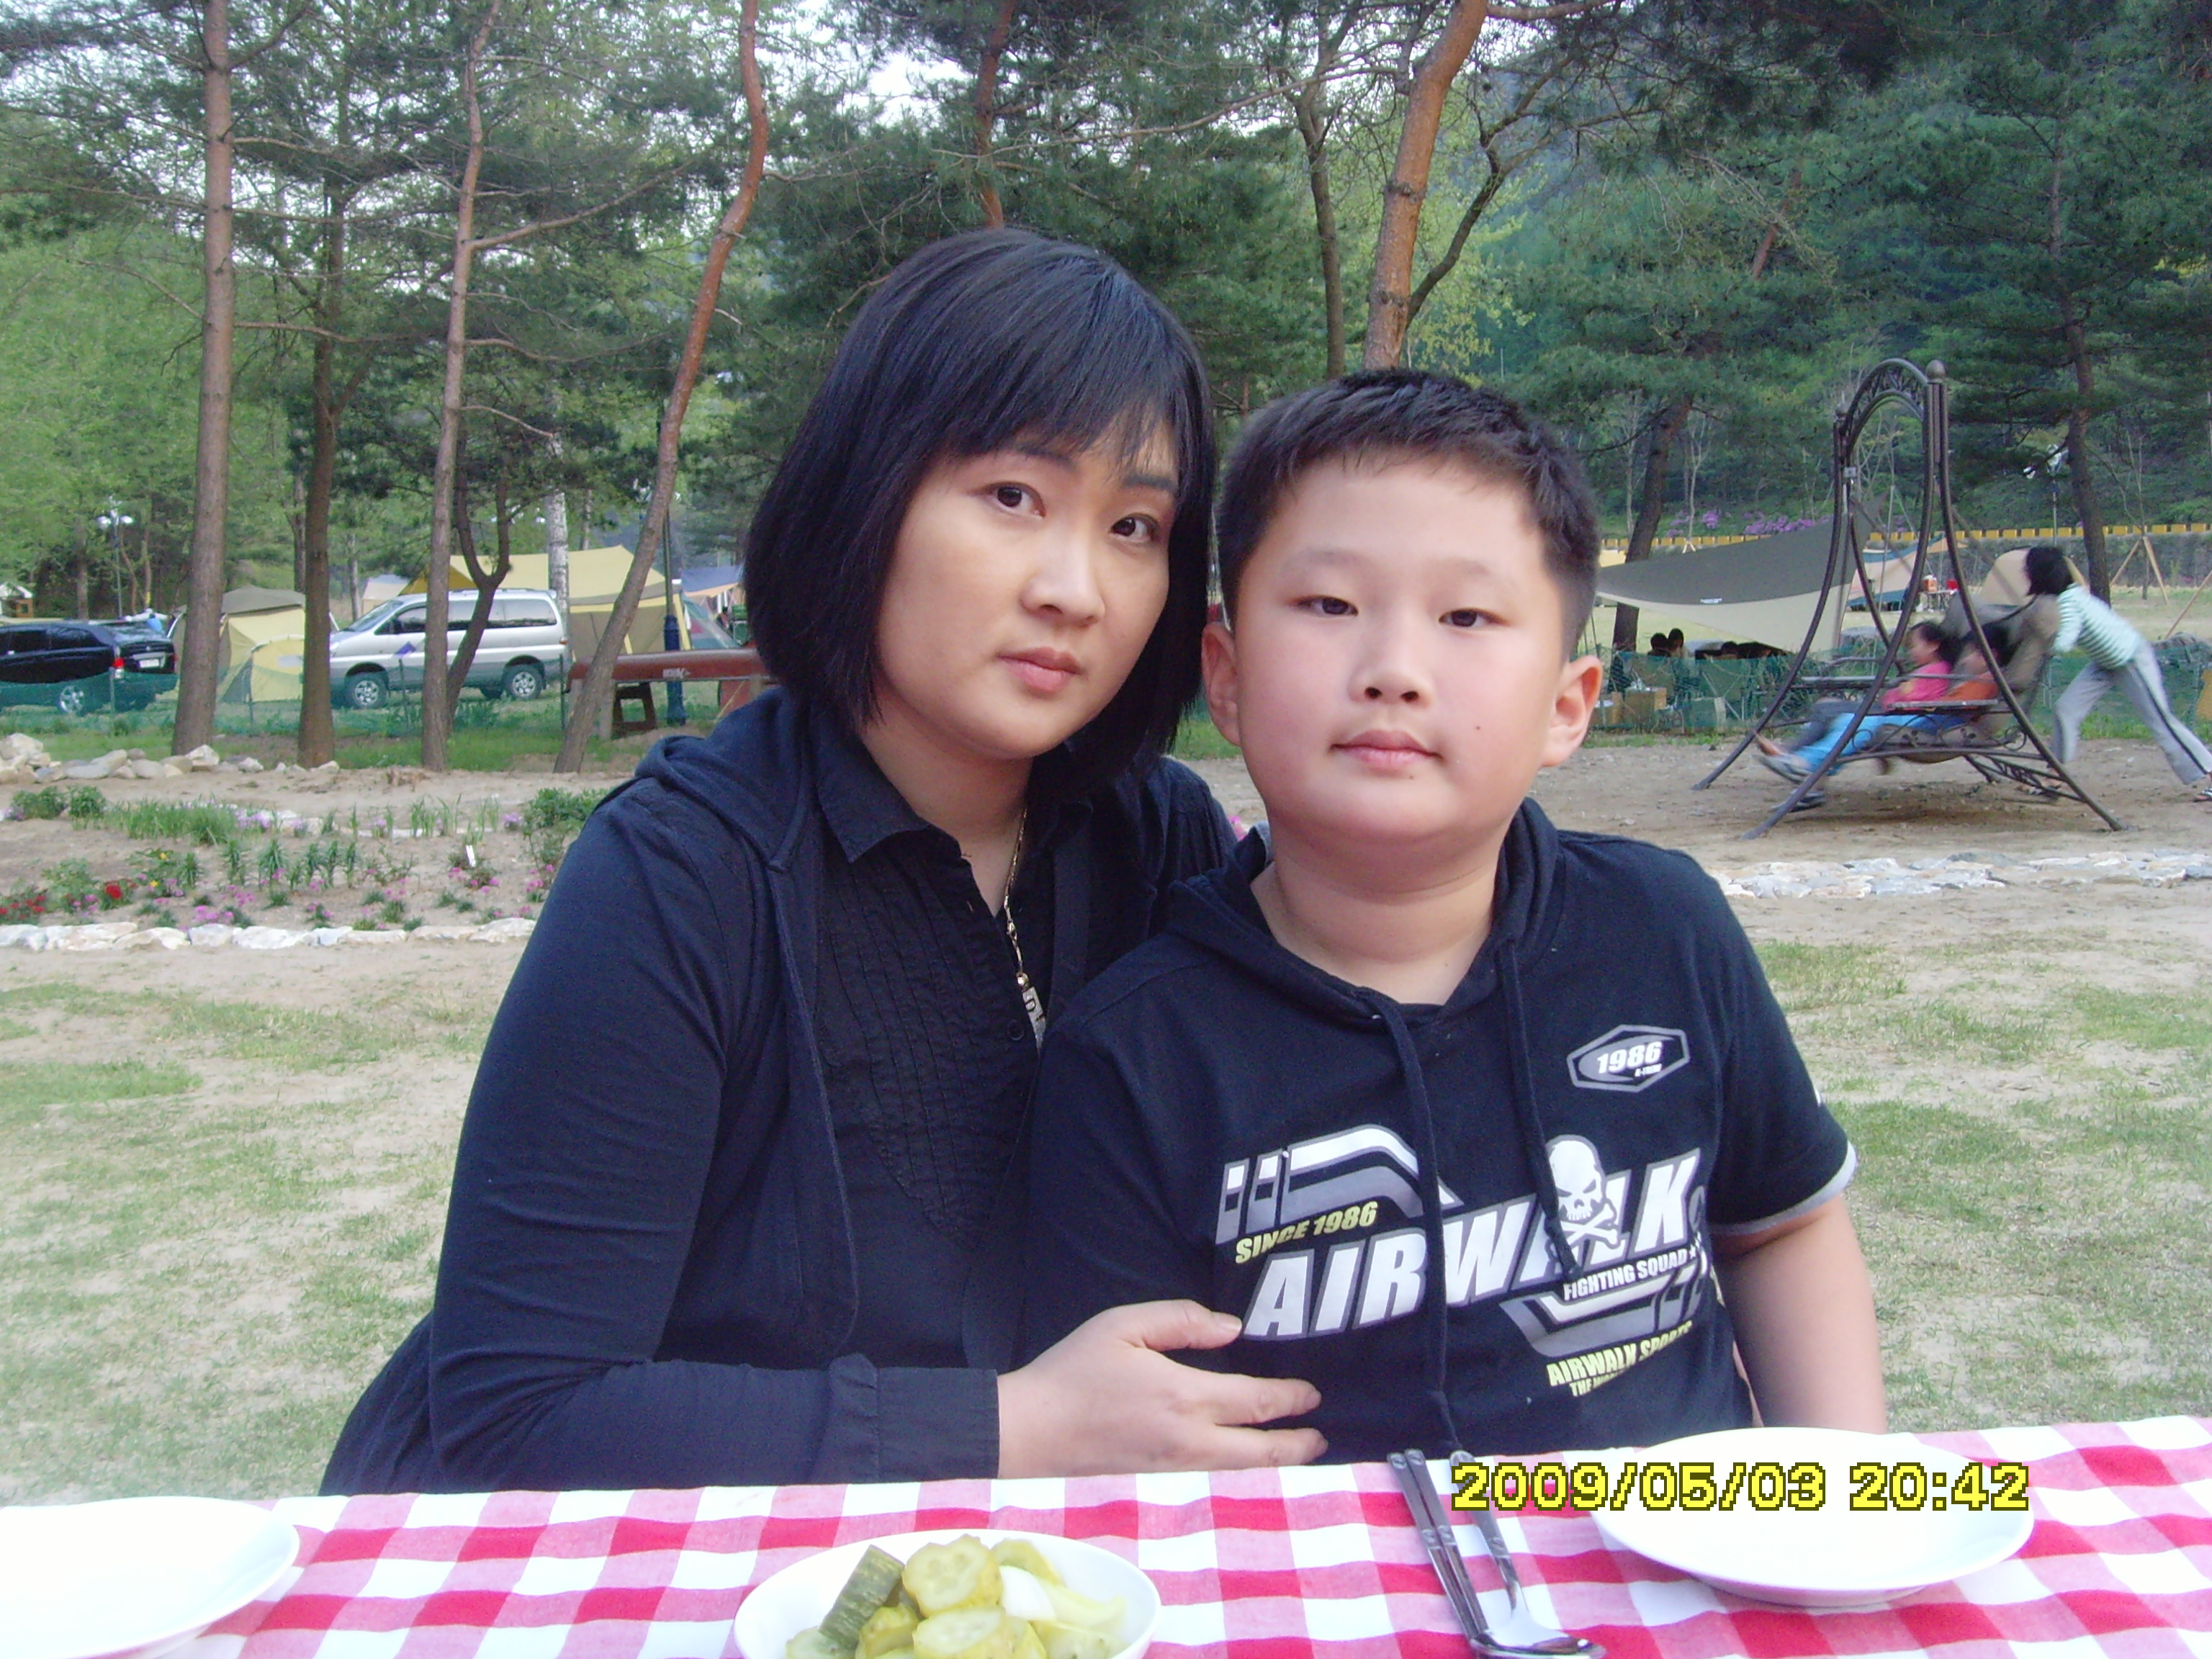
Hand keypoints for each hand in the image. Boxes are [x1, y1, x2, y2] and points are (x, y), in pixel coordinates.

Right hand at [997, 1300, 1325, 1477]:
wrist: (1033, 1429)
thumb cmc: (1075, 1369)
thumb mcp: (1124, 1324)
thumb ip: (1182, 1320)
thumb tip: (1232, 1329)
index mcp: (1184, 1395)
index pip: (1255, 1401)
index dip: (1290, 1398)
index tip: (1313, 1392)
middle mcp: (1189, 1437)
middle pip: (1260, 1450)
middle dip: (1298, 1444)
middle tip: (1323, 1436)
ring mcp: (1176, 1462)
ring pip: (1240, 1465)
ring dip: (1275, 1457)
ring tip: (1299, 1448)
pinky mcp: (1160, 1472)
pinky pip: (1215, 1469)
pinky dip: (1243, 1462)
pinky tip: (1246, 1452)